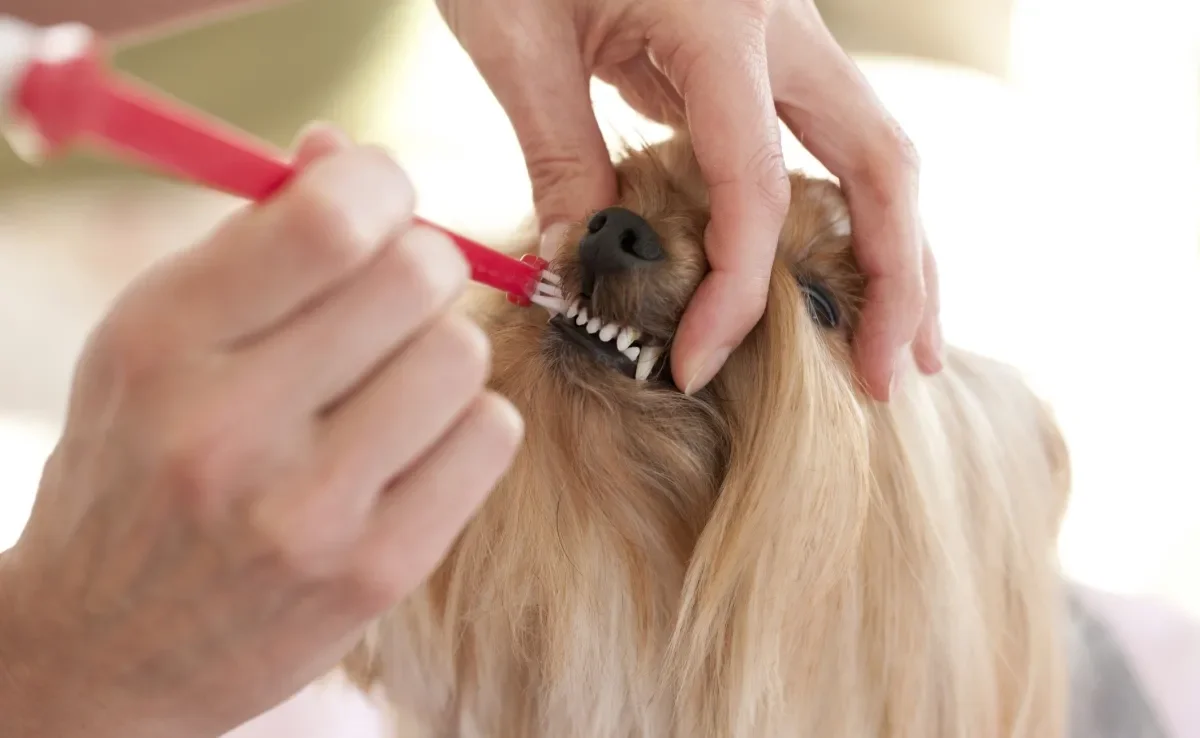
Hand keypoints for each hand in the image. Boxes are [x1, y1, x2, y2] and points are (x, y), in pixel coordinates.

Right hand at [0, 127, 521, 737]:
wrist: (106, 649)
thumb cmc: (139, 463)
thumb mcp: (154, 337)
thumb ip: (253, 237)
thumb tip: (345, 148)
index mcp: (162, 343)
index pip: (329, 219)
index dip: (380, 186)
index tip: (377, 203)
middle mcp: (229, 428)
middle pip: (416, 277)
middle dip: (421, 263)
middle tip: (395, 292)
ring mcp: (308, 512)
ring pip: (464, 355)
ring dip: (442, 351)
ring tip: (392, 382)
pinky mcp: (375, 572)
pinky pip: (490, 438)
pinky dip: (467, 423)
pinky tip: (413, 444)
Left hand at [438, 0, 942, 398]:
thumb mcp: (514, 32)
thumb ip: (555, 147)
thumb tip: (580, 263)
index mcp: (721, 17)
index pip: (756, 184)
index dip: (735, 291)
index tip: (691, 364)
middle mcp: (782, 24)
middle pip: (882, 162)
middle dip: (897, 278)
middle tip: (890, 377)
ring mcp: (786, 35)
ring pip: (876, 151)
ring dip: (897, 251)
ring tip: (901, 345)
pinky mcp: (765, 52)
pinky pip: (827, 143)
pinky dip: (843, 216)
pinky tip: (837, 276)